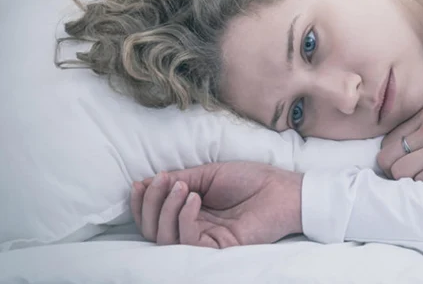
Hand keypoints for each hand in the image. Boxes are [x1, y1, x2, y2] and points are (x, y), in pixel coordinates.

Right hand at [130, 161, 303, 247]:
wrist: (281, 190)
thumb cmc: (250, 180)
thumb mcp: (208, 173)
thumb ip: (179, 179)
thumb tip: (147, 182)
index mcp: (190, 211)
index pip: (154, 216)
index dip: (142, 202)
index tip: (141, 182)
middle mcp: (193, 228)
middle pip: (153, 229)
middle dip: (149, 204)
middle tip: (162, 182)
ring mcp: (204, 239)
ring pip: (164, 238)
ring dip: (165, 209)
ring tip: (181, 188)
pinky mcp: (217, 248)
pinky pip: (187, 241)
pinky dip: (183, 218)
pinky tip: (194, 198)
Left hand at [376, 104, 422, 181]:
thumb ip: (422, 129)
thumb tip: (395, 153)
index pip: (388, 140)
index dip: (391, 156)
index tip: (401, 164)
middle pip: (389, 157)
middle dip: (393, 171)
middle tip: (408, 176)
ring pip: (402, 172)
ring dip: (410, 181)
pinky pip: (422, 182)